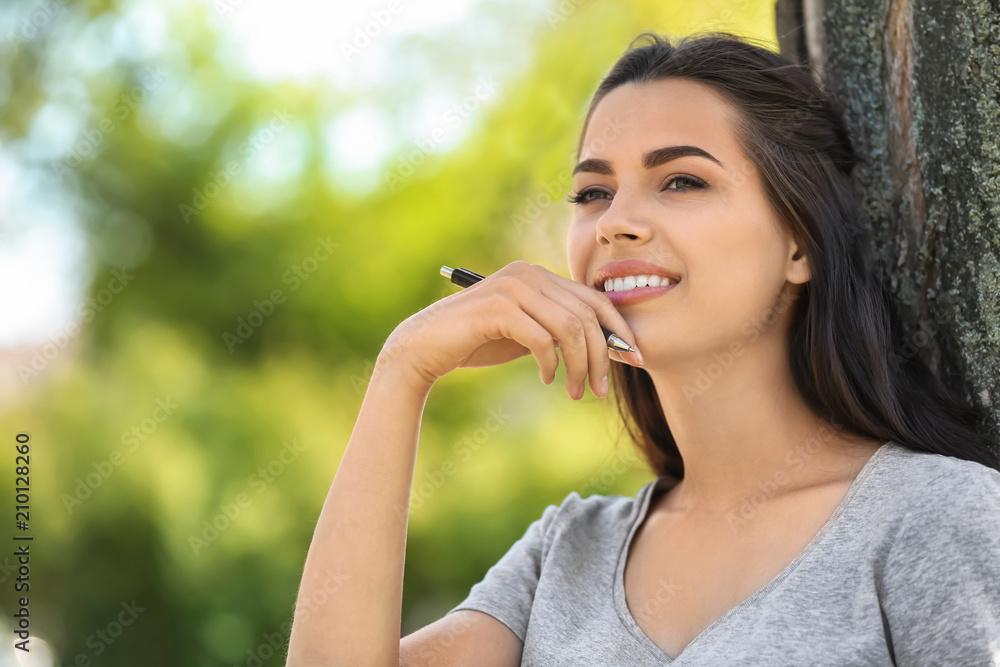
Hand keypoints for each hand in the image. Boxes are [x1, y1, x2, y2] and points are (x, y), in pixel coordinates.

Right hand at [378, 261, 641, 399]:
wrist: (424, 347)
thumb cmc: (477, 341)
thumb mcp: (527, 332)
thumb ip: (559, 330)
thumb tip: (607, 347)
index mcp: (538, 274)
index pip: (594, 298)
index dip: (618, 330)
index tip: (632, 360)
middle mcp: (528, 273)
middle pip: (587, 314)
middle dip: (602, 355)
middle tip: (600, 389)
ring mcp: (512, 287)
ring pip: (570, 327)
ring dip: (579, 366)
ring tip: (576, 392)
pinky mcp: (498, 307)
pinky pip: (543, 339)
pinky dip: (551, 364)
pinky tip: (545, 379)